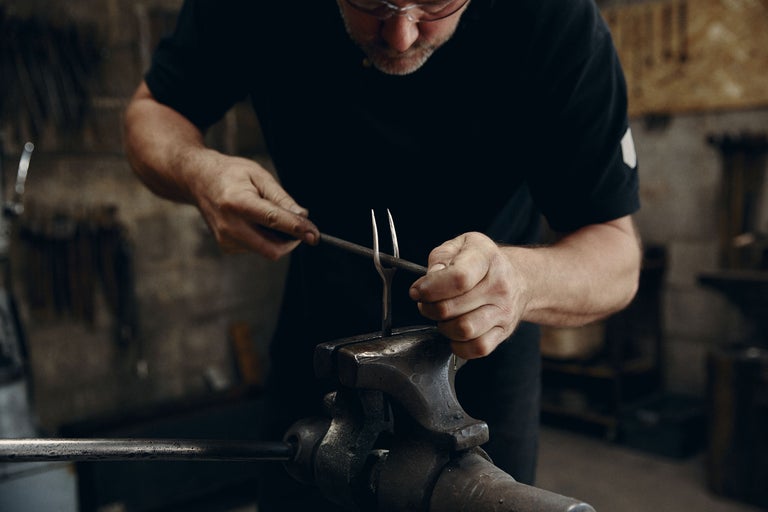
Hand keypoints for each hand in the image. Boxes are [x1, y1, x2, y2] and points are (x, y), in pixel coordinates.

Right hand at [190, 151, 318, 258]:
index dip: (296, 229)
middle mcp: (229, 225)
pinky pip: (257, 249)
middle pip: (272, 248)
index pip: (273, 220)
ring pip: (266, 250)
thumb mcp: (259, 175)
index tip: (314, 235)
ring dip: (278, 238)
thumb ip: (281, 197)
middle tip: (300, 227)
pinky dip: (265, 238)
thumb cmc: (231, 174)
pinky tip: (254, 221)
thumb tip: (302, 216)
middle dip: (291, 241)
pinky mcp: (226, 247)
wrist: (199, 181)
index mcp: (237, 202)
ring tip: (267, 214)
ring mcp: (225, 239)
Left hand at [409, 232, 529, 358]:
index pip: (458, 278)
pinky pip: (477, 348)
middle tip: (427, 303)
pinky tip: (455, 332)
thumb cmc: (482, 262)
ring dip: (443, 327)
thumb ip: (440, 258)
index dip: (431, 288)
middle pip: (452, 307)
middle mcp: (499, 285)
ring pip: (463, 330)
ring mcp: (504, 311)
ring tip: (442, 317)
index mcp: (486, 257)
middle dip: (429, 308)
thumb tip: (427, 283)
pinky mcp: (504, 332)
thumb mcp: (460, 245)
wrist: (519, 278)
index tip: (418, 291)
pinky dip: (459, 345)